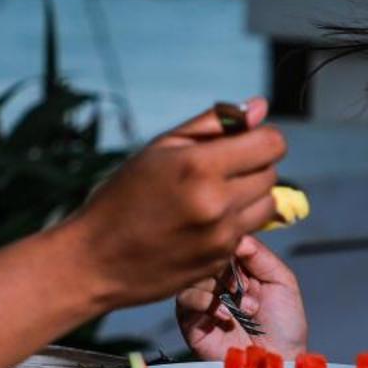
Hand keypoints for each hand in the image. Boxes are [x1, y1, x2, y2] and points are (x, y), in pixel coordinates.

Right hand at [69, 98, 286, 308]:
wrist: (95, 260)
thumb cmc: (122, 197)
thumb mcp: (159, 148)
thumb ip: (214, 124)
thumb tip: (259, 107)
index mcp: (200, 166)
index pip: (272, 144)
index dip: (262, 138)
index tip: (244, 142)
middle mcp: (217, 203)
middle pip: (271, 173)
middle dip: (253, 166)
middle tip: (219, 170)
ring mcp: (222, 237)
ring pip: (268, 205)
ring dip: (251, 196)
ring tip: (214, 196)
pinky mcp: (221, 261)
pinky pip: (249, 231)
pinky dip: (235, 224)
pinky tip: (202, 224)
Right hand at [175, 235, 307, 360]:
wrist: (279, 362)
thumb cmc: (285, 325)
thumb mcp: (282, 281)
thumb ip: (261, 256)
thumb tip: (237, 235)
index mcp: (238, 269)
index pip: (224, 244)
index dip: (232, 249)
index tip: (246, 264)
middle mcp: (218, 281)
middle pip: (206, 256)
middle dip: (227, 271)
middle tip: (246, 289)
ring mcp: (202, 300)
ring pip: (193, 275)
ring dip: (219, 289)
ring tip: (243, 309)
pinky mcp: (190, 321)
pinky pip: (185, 299)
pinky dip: (205, 302)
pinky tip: (225, 316)